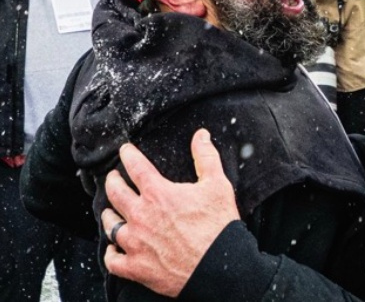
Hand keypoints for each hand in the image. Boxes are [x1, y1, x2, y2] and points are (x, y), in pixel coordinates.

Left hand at [102, 129, 239, 297]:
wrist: (218, 266)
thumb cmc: (218, 226)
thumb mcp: (217, 185)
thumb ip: (206, 158)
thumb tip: (201, 135)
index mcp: (158, 194)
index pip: (136, 168)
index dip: (128, 156)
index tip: (125, 151)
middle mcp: (141, 216)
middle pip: (115, 194)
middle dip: (112, 182)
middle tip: (113, 178)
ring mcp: (135, 243)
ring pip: (110, 225)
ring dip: (109, 215)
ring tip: (110, 210)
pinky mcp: (136, 267)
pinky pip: (113, 260)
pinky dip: (111, 253)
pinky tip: (113, 248)